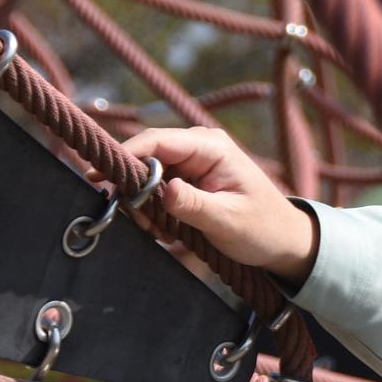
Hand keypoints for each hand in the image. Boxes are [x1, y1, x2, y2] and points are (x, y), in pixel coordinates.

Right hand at [120, 126, 319, 286]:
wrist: (282, 241)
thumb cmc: (262, 227)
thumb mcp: (228, 220)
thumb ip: (194, 205)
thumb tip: (164, 189)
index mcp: (211, 147)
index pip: (157, 140)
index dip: (125, 155)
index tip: (99, 176)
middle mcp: (198, 148)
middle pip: (144, 159)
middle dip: (135, 192)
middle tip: (141, 224)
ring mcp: (191, 164)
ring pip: (145, 179)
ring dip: (145, 208)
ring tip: (163, 234)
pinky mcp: (187, 182)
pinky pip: (155, 193)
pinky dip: (154, 214)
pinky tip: (170, 233)